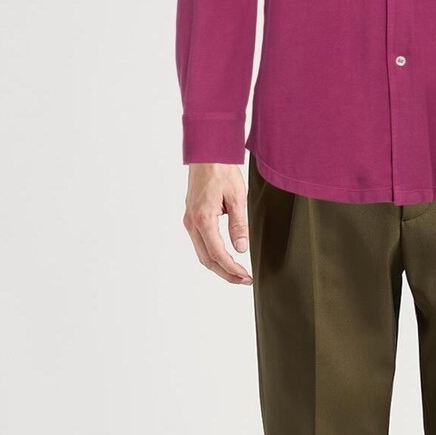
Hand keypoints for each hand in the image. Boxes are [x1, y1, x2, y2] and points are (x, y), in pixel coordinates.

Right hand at [183, 163, 252, 284]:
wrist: (207, 155)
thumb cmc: (222, 171)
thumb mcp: (237, 197)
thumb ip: (239, 224)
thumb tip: (240, 248)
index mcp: (203, 218)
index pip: (217, 253)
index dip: (232, 268)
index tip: (245, 276)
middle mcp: (192, 222)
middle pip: (206, 259)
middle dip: (225, 273)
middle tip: (244, 280)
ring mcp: (190, 221)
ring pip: (202, 253)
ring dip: (219, 266)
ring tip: (237, 273)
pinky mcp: (192, 218)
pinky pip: (200, 243)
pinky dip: (212, 255)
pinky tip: (226, 258)